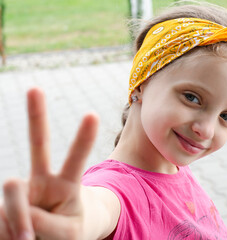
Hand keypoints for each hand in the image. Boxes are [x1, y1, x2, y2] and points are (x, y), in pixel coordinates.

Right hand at [0, 88, 98, 239]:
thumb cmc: (68, 231)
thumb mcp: (68, 235)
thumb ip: (43, 224)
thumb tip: (9, 211)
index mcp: (67, 184)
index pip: (76, 158)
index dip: (82, 138)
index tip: (93, 114)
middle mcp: (43, 180)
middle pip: (39, 144)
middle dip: (37, 116)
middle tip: (35, 87)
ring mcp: (22, 190)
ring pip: (13, 191)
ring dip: (20, 222)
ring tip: (27, 239)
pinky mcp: (2, 205)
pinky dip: (8, 230)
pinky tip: (17, 235)